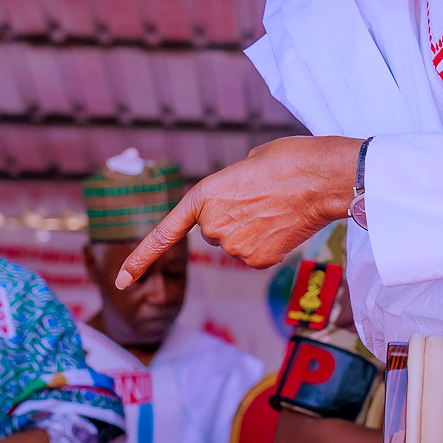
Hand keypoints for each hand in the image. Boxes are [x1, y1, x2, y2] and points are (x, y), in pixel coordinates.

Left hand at [116, 135, 359, 287]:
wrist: (321, 178)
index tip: (121, 280)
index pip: (164, 233)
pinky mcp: (257, 261)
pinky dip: (268, 244)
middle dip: (233, 219)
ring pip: (237, 244)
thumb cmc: (288, 161)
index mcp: (203, 196)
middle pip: (215, 232)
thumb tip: (239, 204)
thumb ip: (230, 188)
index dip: (140, 258)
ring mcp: (234, 247)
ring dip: (252, 231)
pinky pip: (256, 256)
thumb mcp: (247, 163)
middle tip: (260, 198)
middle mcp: (212, 226)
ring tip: (276, 208)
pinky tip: (283, 225)